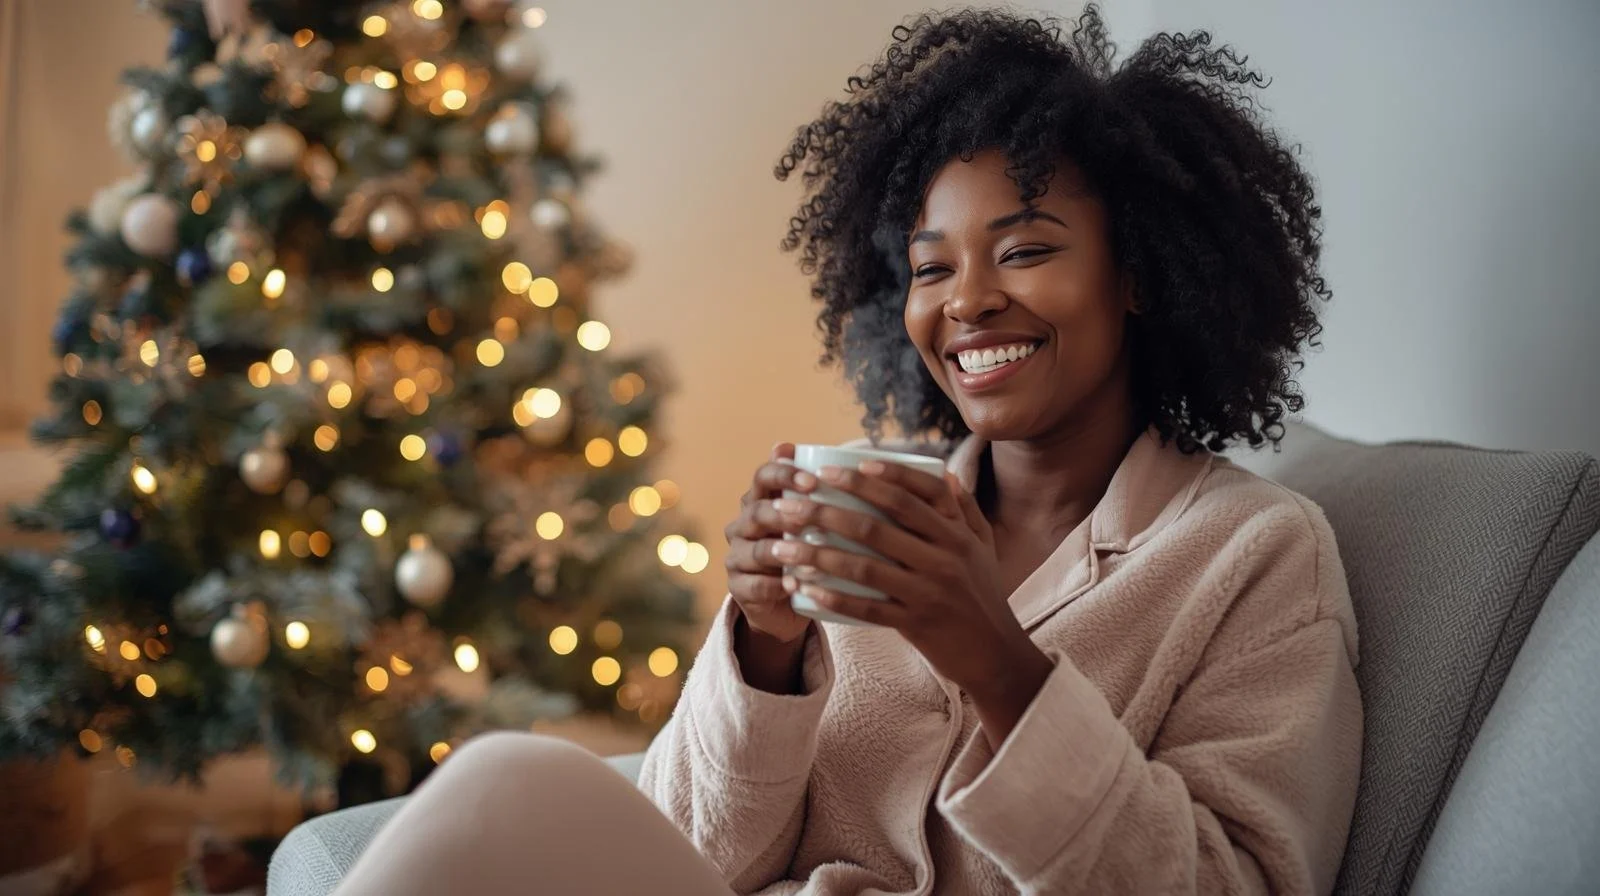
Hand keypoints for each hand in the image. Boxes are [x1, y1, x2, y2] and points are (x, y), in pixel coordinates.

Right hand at [723, 442, 816, 644]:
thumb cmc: (808, 553)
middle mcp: (744, 525)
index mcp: (761, 500)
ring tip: (807, 553)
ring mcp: (738, 557)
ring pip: (755, 549)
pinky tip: (795, 585)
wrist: (789, 603)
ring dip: (781, 550)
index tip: (813, 481)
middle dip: (784, 513)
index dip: (784, 475)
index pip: (763, 476)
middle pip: (756, 511)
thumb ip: (825, 493)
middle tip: (810, 516)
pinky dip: (775, 585)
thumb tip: (841, 457)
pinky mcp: (738, 588)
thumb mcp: (818, 522)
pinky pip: (754, 586)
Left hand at [771, 461, 1050, 708]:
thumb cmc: (984, 595)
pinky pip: (867, 609)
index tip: (843, 466)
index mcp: (958, 533)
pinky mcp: (916, 624)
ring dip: (818, 553)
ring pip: (865, 566)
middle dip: (829, 508)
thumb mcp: (984, 547)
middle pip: (879, 524)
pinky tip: (805, 588)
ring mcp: (929, 591)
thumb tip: (946, 472)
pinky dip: (834, 598)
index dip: (882, 475)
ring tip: (785, 543)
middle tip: (793, 499)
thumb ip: (966, 509)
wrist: (997, 655)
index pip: (920, 492)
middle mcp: (945, 557)